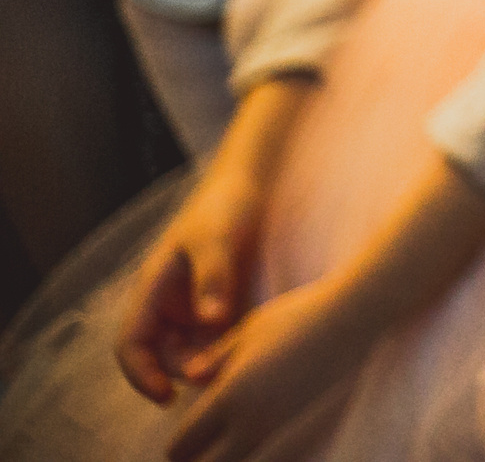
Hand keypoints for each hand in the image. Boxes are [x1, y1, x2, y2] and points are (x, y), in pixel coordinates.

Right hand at [117, 166, 264, 401]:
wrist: (250, 188)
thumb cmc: (224, 208)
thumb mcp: (216, 240)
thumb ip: (213, 277)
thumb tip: (210, 320)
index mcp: (152, 292)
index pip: (131, 345)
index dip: (141, 375)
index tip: (166, 396)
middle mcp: (169, 308)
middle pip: (165, 358)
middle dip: (187, 371)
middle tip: (221, 374)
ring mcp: (195, 311)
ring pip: (194, 354)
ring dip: (211, 364)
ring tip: (239, 363)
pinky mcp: (222, 310)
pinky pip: (220, 342)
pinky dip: (230, 351)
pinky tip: (253, 350)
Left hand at [165, 276, 373, 461]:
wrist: (353, 319)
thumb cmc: (297, 316)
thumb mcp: (247, 330)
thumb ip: (214, 359)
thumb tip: (190, 378)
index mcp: (230, 395)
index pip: (184, 443)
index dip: (175, 445)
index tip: (177, 435)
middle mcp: (251, 419)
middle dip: (195, 460)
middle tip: (194, 446)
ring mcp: (277, 424)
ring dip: (222, 457)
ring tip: (219, 442)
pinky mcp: (297, 420)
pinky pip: (259, 451)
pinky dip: (245, 450)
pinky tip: (246, 430)